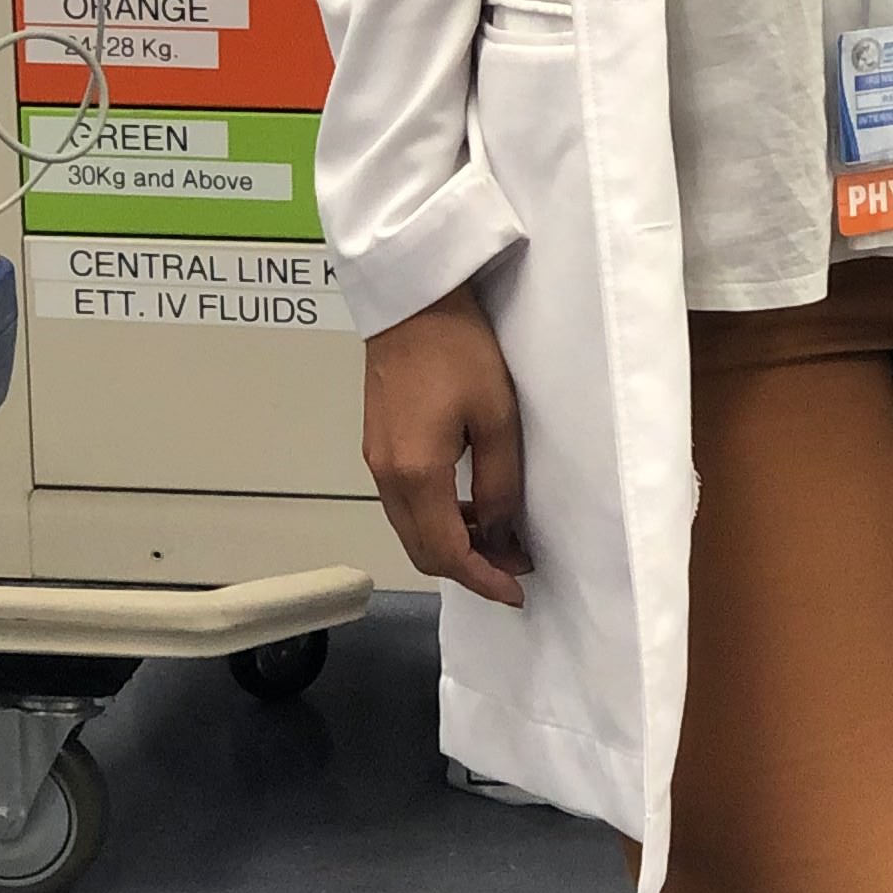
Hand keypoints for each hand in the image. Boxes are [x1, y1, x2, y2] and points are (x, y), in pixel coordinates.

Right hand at [363, 287, 530, 605]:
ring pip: (411, 531)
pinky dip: (437, 520)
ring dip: (452, 545)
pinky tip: (469, 507)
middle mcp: (387, 477)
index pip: (446, 553)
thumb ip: (499, 483)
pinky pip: (405, 505)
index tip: (516, 591)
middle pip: (422, 551)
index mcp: (416, 474)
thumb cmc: (459, 349)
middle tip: (513, 567)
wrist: (412, 301)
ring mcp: (376, 462)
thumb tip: (500, 533)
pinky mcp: (377, 447)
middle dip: (468, 569)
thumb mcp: (496, 416)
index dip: (482, 580)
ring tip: (498, 539)